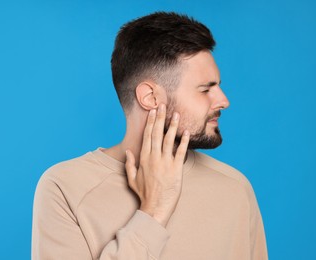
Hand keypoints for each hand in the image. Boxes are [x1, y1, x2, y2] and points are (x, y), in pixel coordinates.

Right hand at [125, 104, 189, 226]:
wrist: (155, 207)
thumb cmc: (144, 194)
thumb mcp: (132, 178)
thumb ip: (130, 163)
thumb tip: (128, 151)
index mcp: (143, 158)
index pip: (147, 136)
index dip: (150, 122)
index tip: (152, 112)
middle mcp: (154, 157)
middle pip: (157, 134)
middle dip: (160, 118)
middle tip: (163, 105)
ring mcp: (165, 163)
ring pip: (169, 140)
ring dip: (172, 126)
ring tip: (176, 114)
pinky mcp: (176, 169)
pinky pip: (180, 152)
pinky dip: (184, 142)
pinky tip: (187, 132)